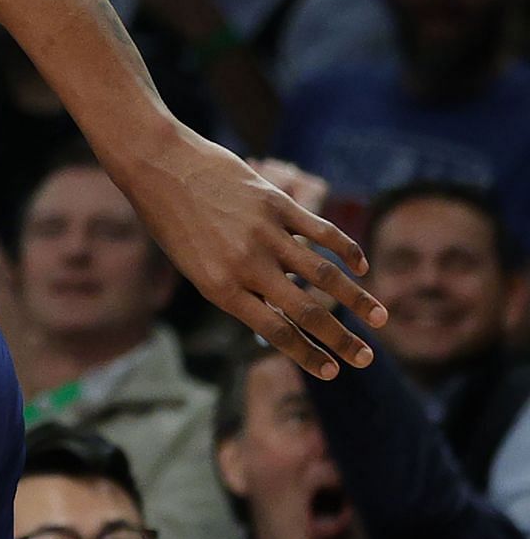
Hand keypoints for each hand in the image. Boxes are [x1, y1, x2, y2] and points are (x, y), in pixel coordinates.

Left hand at [116, 125, 383, 378]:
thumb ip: (233, 286)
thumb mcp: (193, 264)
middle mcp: (246, 265)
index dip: (306, 356)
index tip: (330, 373)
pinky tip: (361, 267)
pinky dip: (347, 251)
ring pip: (324, 275)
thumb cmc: (169, 218)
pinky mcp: (276, 203)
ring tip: (381, 319)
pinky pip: (321, 232)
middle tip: (367, 359)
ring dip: (358, 300)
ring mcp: (264, 234)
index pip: (275, 332)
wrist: (157, 164)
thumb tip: (276, 307)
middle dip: (341, 341)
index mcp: (220, 288)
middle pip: (306, 312)